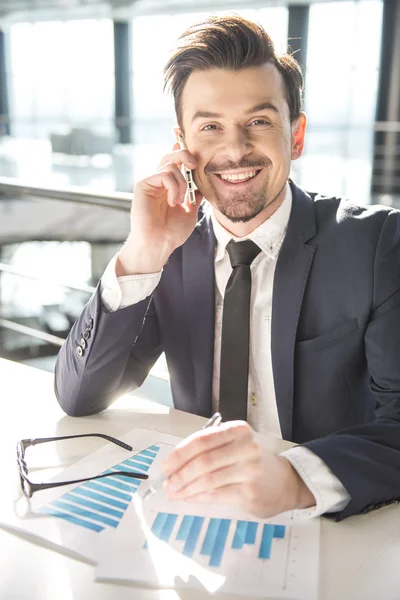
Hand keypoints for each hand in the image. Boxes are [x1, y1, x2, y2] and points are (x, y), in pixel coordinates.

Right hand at [117, 143, 202, 275]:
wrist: (159, 244)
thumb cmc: (172, 233)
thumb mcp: (190, 212)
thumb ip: (195, 196)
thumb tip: (201, 185)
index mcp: (168, 187)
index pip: (174, 163)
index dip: (181, 152)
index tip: (190, 150)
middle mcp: (158, 182)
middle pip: (170, 156)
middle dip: (184, 155)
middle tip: (194, 165)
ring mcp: (150, 182)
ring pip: (170, 166)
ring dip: (181, 184)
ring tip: (179, 202)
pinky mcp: (143, 185)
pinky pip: (164, 174)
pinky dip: (173, 188)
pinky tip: (172, 202)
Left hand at [163, 421, 314, 517]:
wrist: (284, 482)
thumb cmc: (251, 461)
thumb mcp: (234, 445)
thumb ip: (209, 448)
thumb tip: (174, 462)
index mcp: (238, 430)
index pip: (202, 439)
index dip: (179, 453)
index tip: (166, 465)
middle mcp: (245, 447)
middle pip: (203, 460)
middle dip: (180, 473)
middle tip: (167, 482)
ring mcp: (249, 470)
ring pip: (208, 479)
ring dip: (186, 488)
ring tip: (174, 492)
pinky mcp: (250, 492)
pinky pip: (216, 494)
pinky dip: (198, 496)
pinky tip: (189, 497)